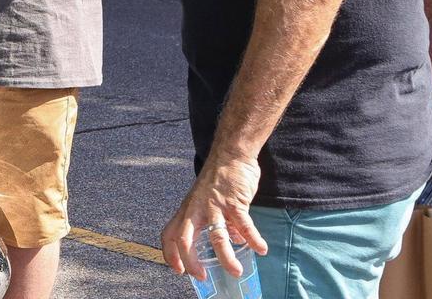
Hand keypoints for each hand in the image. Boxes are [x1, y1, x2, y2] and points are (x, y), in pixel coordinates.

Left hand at [161, 155, 265, 280]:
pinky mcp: (233, 201)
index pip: (170, 234)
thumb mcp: (210, 202)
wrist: (231, 154)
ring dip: (226, 258)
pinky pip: (243, 225)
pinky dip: (253, 239)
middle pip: (185, 240)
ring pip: (216, 237)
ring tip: (236, 272)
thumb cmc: (219, 179)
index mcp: (187, 210)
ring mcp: (214, 205)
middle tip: (202, 277)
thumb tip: (235, 241)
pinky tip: (261, 249)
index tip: (177, 270)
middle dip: (191, 262)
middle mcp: (196, 209)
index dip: (170, 254)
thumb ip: (219, 222)